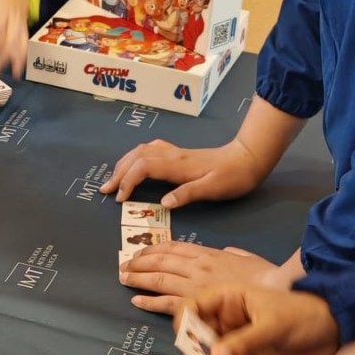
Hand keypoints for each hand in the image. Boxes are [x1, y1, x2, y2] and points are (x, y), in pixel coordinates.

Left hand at [0, 0, 30, 78]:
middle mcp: (10, 17)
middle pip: (9, 37)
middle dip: (3, 55)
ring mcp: (19, 22)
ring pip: (19, 40)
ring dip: (16, 58)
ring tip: (14, 73)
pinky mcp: (24, 28)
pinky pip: (25, 42)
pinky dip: (22, 55)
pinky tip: (19, 67)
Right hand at [100, 138, 266, 207]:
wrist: (249, 158)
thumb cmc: (233, 177)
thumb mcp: (212, 189)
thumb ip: (187, 194)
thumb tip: (164, 203)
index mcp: (177, 166)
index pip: (143, 168)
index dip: (128, 181)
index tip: (120, 199)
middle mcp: (172, 156)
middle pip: (136, 157)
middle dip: (118, 172)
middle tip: (105, 190)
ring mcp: (175, 153)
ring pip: (141, 151)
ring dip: (124, 163)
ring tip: (113, 179)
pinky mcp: (178, 154)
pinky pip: (149, 151)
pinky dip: (135, 157)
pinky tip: (134, 165)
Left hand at [119, 241, 286, 314]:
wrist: (276, 290)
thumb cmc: (267, 278)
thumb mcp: (249, 258)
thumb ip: (234, 254)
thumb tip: (228, 252)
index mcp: (209, 254)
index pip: (175, 248)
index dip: (155, 249)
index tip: (142, 252)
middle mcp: (198, 267)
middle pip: (161, 261)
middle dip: (140, 263)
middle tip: (124, 265)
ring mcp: (195, 285)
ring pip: (159, 279)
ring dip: (138, 278)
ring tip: (124, 279)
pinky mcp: (196, 305)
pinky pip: (167, 303)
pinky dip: (149, 302)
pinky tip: (136, 300)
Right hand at [183, 284, 339, 354]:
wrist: (333, 337)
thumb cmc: (305, 317)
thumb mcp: (274, 325)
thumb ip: (244, 340)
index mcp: (227, 300)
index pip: (191, 306)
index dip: (184, 322)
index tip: (189, 343)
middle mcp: (223, 320)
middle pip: (194, 335)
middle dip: (195, 352)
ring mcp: (230, 342)